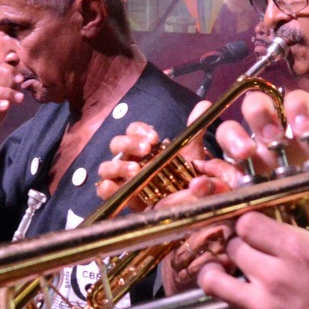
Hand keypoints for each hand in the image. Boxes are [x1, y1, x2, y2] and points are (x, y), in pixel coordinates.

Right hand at [96, 96, 217, 202]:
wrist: (184, 204)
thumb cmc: (183, 176)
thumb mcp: (191, 154)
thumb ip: (194, 132)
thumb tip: (204, 105)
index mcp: (142, 145)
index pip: (133, 130)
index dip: (139, 130)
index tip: (154, 137)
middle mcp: (128, 158)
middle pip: (116, 144)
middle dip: (129, 144)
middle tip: (146, 149)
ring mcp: (121, 178)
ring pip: (106, 167)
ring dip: (119, 166)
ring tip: (136, 171)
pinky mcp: (119, 197)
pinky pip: (103, 190)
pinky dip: (107, 188)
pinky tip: (116, 186)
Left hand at [198, 196, 308, 308]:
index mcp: (300, 251)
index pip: (248, 223)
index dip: (248, 223)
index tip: (254, 228)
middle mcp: (274, 277)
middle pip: (232, 249)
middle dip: (237, 247)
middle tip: (246, 252)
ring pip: (217, 283)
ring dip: (218, 276)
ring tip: (221, 275)